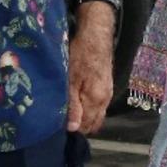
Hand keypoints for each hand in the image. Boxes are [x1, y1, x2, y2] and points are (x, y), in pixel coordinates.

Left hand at [67, 6, 114, 134]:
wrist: (97, 37)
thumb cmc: (81, 56)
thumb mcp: (71, 81)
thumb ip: (73, 106)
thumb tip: (72, 128)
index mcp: (96, 101)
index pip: (85, 126)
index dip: (72, 130)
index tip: (58, 129)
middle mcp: (105, 101)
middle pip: (93, 124)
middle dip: (79, 127)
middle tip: (62, 124)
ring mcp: (108, 94)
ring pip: (97, 116)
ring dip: (85, 119)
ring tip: (69, 116)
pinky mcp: (107, 87)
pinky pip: (99, 107)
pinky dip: (90, 111)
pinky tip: (79, 106)